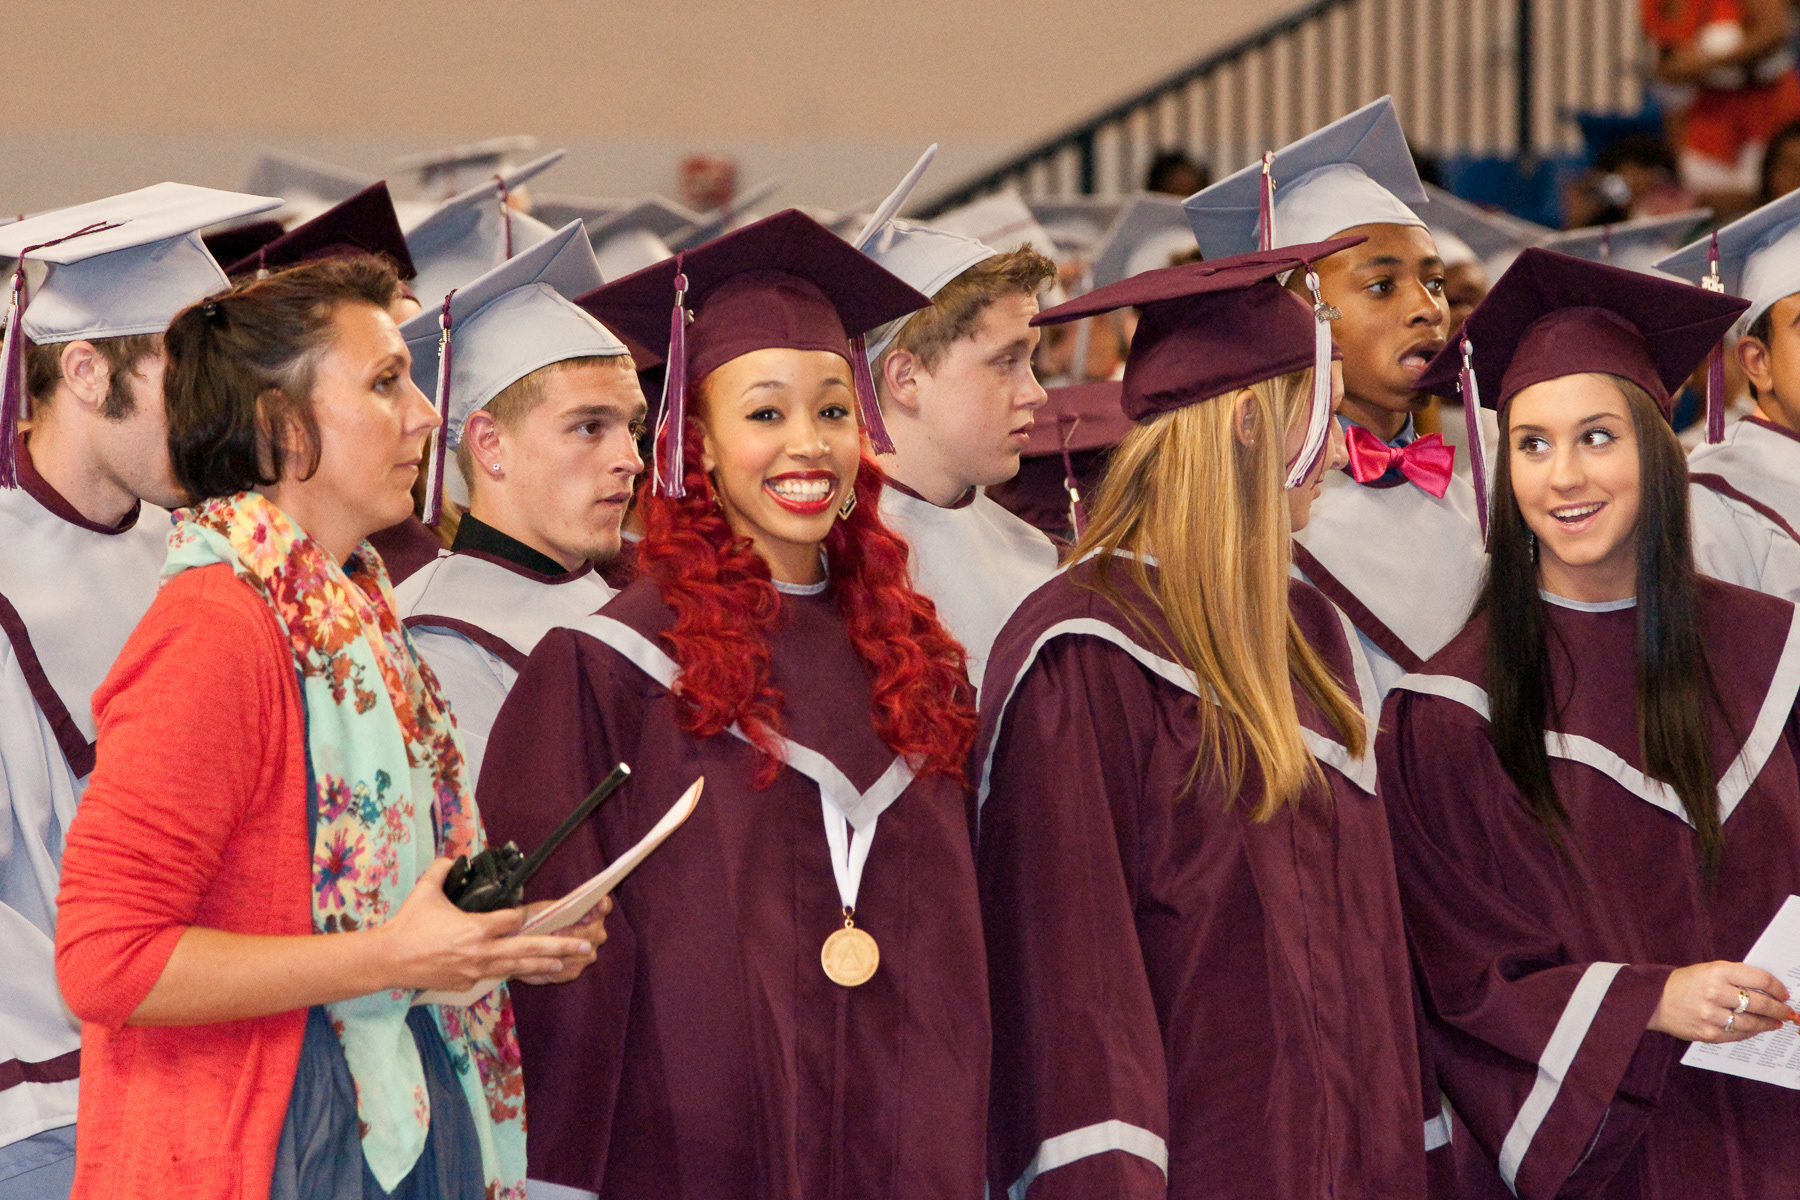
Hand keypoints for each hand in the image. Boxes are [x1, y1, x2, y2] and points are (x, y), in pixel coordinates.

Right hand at [374, 859, 598, 992]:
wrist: (389, 960)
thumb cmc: (408, 925)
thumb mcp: (425, 891)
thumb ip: (442, 869)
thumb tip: (452, 855)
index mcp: (476, 928)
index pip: (514, 921)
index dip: (520, 916)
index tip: (522, 914)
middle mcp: (482, 952)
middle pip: (528, 949)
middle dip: (559, 947)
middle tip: (584, 947)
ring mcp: (476, 971)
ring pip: (517, 967)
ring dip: (543, 965)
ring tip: (567, 964)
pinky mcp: (468, 983)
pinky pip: (495, 975)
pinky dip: (511, 971)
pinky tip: (525, 970)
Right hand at [1649, 961, 1794, 1043]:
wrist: (1654, 1000)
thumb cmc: (1685, 983)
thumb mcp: (1708, 970)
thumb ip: (1736, 977)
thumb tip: (1768, 990)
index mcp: (1717, 971)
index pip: (1759, 978)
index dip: (1777, 987)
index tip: (1784, 993)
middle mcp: (1715, 992)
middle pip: (1760, 1002)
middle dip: (1779, 1009)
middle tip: (1788, 1012)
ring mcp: (1711, 1015)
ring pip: (1752, 1022)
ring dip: (1768, 1023)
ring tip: (1775, 1022)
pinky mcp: (1708, 1033)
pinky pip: (1738, 1035)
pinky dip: (1750, 1032)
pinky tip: (1755, 1029)